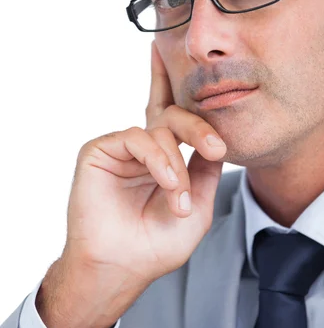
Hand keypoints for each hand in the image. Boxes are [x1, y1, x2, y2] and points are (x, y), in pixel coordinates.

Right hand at [63, 40, 226, 288]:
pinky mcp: (100, 150)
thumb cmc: (157, 243)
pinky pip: (137, 138)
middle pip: (174, 115)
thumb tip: (218, 142)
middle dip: (199, 128)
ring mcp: (121, 148)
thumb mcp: (198, 207)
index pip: (172, 114)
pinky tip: (165, 181)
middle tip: (217, 149)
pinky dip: (157, 159)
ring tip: (178, 199)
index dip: (172, 82)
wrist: (123, 267)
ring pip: (159, 129)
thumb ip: (206, 171)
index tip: (182, 60)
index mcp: (164, 157)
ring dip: (175, 164)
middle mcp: (143, 147)